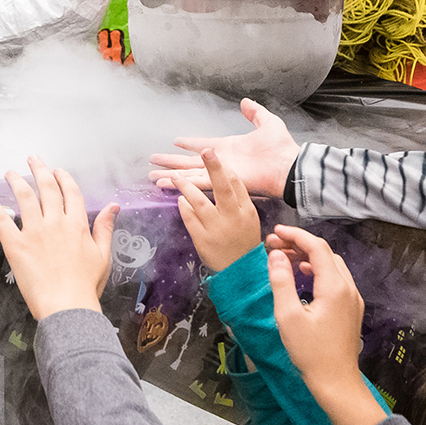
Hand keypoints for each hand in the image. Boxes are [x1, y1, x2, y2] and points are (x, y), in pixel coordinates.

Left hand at [0, 156, 119, 320]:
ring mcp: (34, 232)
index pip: (70, 192)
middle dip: (39, 170)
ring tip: (10, 173)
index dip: (63, 178)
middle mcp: (55, 223)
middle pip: (47, 188)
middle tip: (32, 159)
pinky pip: (2, 220)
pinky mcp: (16, 246)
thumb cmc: (85, 286)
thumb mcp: (102, 255)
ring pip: (24, 198)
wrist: (67, 306)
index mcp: (77, 225)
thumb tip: (112, 207)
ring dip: (16, 182)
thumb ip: (104, 228)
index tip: (57, 170)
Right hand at [149, 98, 299, 197]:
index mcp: (227, 147)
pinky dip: (181, 183)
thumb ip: (255, 113)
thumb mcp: (267, 123)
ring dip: (170, 175)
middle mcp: (218, 161)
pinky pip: (196, 182)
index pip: (201, 145)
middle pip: (188, 162)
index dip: (188, 143)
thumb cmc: (280, 148)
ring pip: (187, 174)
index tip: (176, 141)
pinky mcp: (219, 182)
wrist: (286, 166)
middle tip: (152, 162)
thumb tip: (246, 102)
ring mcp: (218, 172)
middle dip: (170, 162)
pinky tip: (166, 183)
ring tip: (151, 176)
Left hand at [171, 148, 261, 270]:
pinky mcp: (202, 239)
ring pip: (200, 203)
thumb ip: (238, 200)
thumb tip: (224, 177)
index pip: (236, 183)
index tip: (212, 153)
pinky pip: (190, 219)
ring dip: (187, 187)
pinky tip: (180, 199)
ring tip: (176, 177)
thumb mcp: (249, 219)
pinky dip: (184, 207)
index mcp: (246, 211)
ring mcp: (217, 229)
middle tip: (205, 152)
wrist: (241, 272)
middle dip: (214, 168)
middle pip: (223, 188)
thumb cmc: (244, 242)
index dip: (224, 167)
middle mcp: (233, 218)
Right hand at [264, 226, 365, 398]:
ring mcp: (353, 299)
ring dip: (309, 258)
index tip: (275, 232)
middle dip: (300, 245)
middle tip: (274, 246)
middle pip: (325, 254)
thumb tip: (275, 255)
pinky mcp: (351, 310)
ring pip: (332, 266)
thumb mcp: (287, 317)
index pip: (317, 247)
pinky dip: (318, 271)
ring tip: (285, 259)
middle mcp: (348, 289)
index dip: (295, 235)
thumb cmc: (311, 353)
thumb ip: (281, 282)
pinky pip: (336, 280)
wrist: (336, 382)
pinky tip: (303, 278)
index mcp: (334, 287)